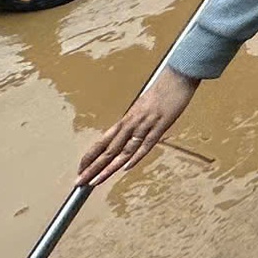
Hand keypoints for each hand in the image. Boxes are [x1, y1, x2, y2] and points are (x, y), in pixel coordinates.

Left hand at [79, 69, 198, 185]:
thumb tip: (127, 136)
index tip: (80, 170)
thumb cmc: (162, 89)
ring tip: (96, 181)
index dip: (90, 157)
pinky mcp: (161, 124)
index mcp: (126, 119)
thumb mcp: (143, 107)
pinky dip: (136, 156)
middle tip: (79, 182)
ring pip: (124, 150)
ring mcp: (145, 124)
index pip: (102, 142)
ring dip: (109, 167)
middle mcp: (132, 123)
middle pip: (109, 150)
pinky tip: (126, 167)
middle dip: (93, 167)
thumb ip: (135, 122)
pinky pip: (147, 143)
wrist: (177, 76)